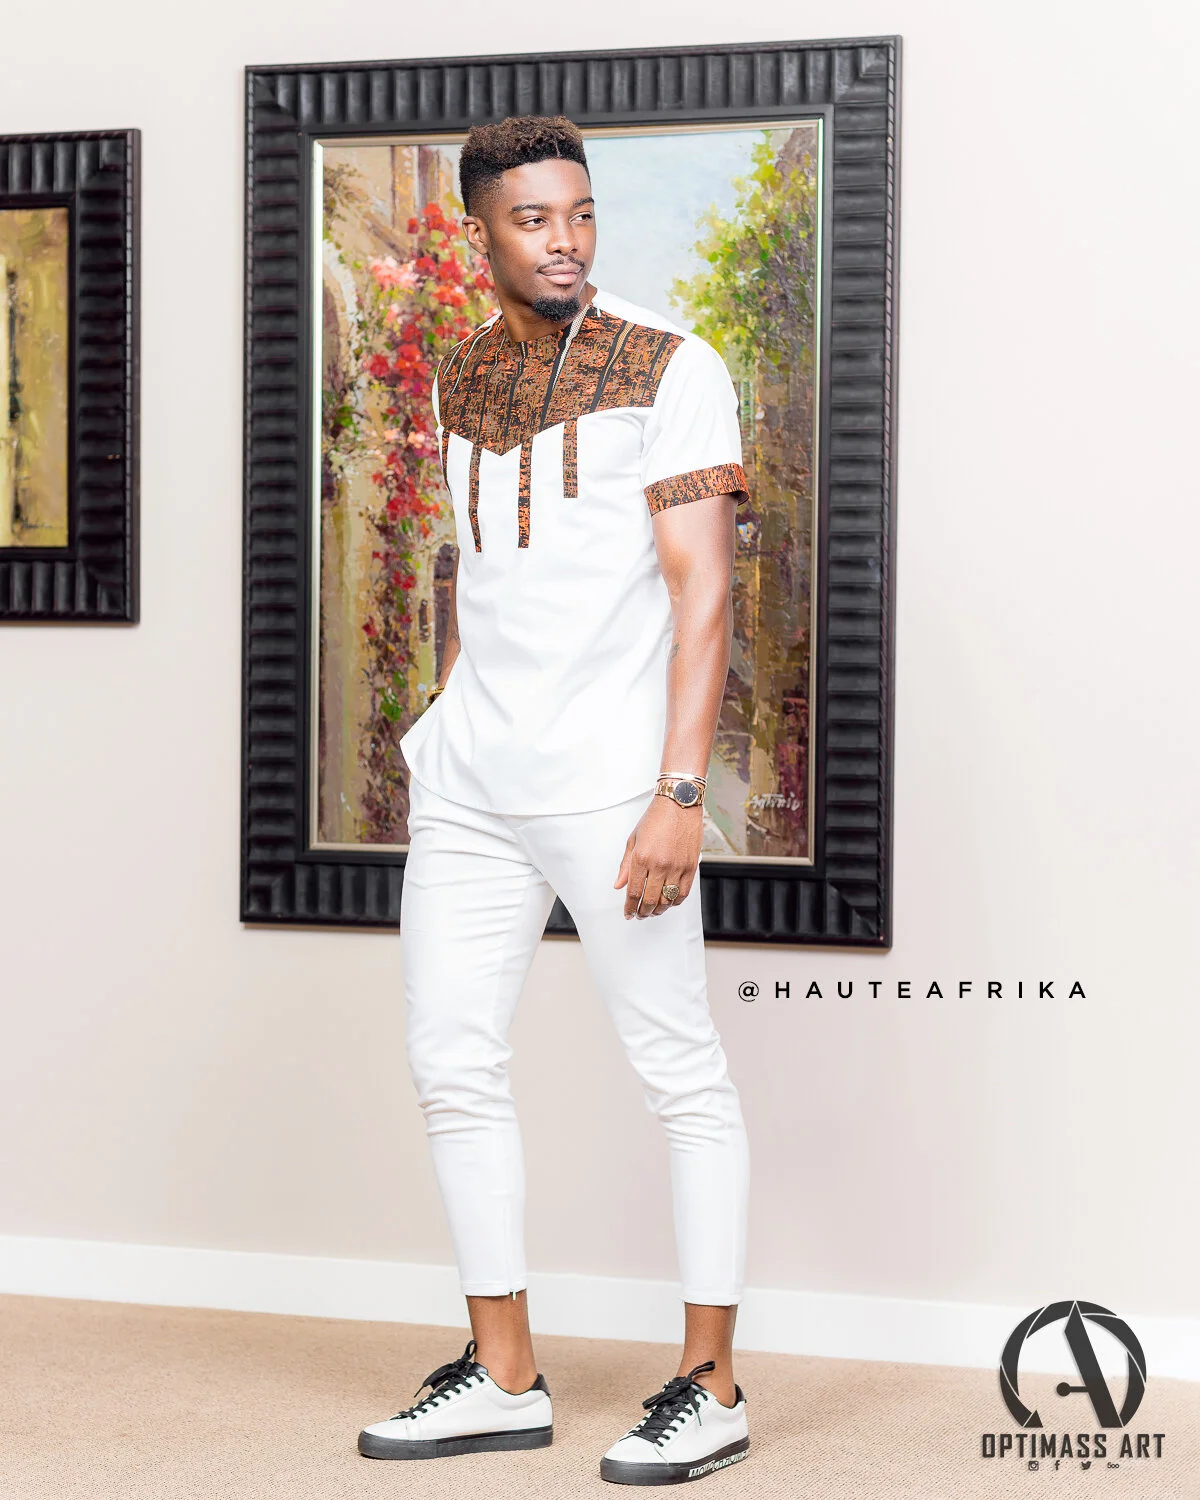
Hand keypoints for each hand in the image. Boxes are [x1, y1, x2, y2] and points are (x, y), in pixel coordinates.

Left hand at [613, 795, 702, 918]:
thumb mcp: (633, 839)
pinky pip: (683, 893)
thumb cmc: (655, 818)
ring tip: (652, 911)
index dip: (630, 907)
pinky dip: (675, 902)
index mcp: (642, 858)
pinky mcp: (691, 866)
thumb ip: (626, 865)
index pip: (634, 892)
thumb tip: (619, 885)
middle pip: (650, 900)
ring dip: (658, 909)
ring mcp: (677, 867)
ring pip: (667, 900)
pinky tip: (669, 902)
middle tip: (639, 914)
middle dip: (643, 912)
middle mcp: (660, 865)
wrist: (679, 803)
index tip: (628, 913)